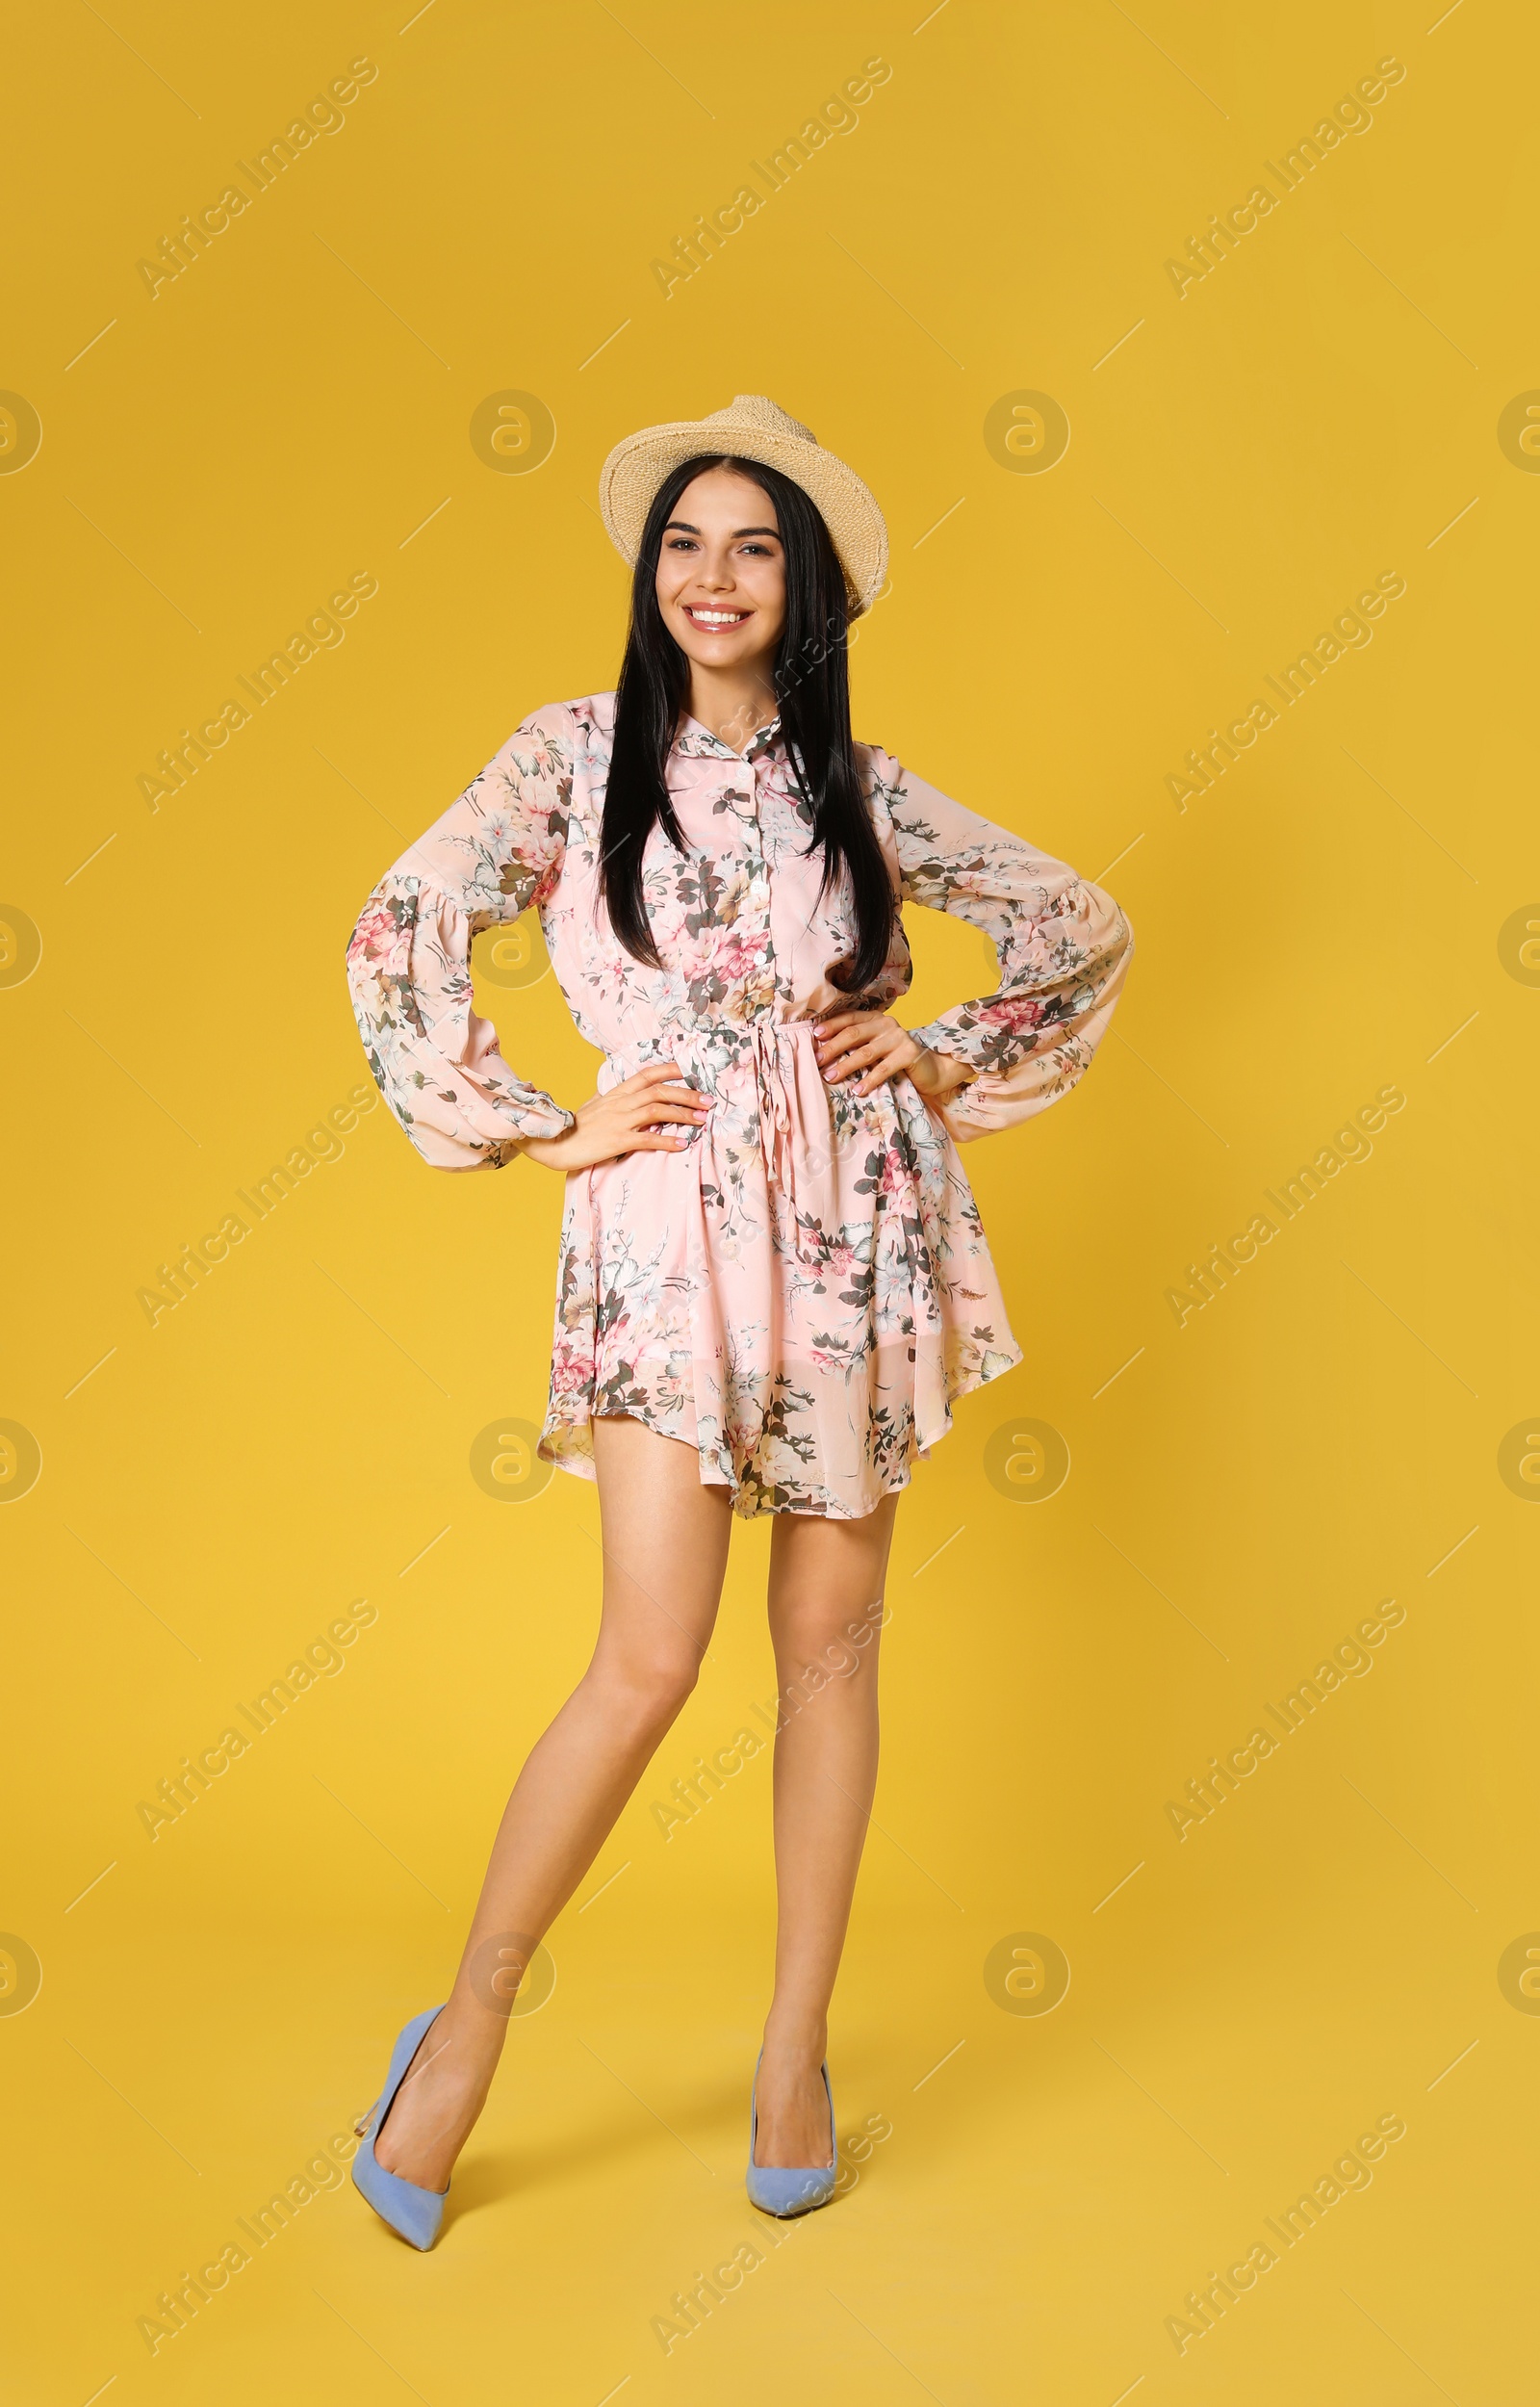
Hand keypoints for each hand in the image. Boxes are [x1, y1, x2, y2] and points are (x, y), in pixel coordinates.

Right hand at [519, 1062, 710, 1170]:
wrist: (552, 1142)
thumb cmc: (573, 1127)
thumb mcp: (594, 1106)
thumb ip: (613, 1100)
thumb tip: (628, 1097)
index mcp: (616, 1093)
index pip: (648, 1074)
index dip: (672, 1070)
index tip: (693, 1072)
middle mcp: (620, 1103)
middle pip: (660, 1091)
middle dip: (688, 1095)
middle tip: (709, 1101)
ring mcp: (618, 1121)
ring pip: (657, 1111)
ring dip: (683, 1115)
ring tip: (702, 1120)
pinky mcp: (616, 1141)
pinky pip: (647, 1140)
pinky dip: (667, 1142)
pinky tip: (682, 1145)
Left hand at [812, 1010, 972, 1100]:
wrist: (932, 1069)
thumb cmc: (897, 1060)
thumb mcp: (876, 1048)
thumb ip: (857, 1045)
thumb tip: (823, 1055)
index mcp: (875, 1019)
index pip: (849, 1018)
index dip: (831, 1026)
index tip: (814, 1036)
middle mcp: (887, 1024)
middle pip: (853, 1033)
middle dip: (832, 1048)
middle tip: (817, 1061)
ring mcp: (899, 1038)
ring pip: (865, 1052)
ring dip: (845, 1066)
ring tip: (830, 1078)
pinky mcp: (909, 1054)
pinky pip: (884, 1069)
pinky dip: (869, 1081)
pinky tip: (857, 1091)